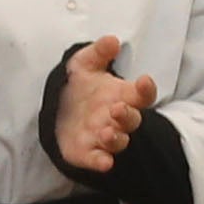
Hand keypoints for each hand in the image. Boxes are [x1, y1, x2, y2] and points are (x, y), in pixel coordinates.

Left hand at [51, 36, 153, 172]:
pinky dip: (102, 162)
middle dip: (127, 116)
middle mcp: (117, 118)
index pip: (142, 94)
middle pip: (133, 120)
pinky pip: (99, 159)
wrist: (58, 109)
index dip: (145, 89)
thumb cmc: (80, 85)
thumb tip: (112, 40)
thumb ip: (98, 52)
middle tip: (117, 109)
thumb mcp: (84, 64)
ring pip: (119, 141)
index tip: (144, 80)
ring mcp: (104, 136)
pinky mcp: (89, 153)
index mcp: (122, 95)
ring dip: (116, 138)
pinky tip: (104, 163)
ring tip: (106, 132)